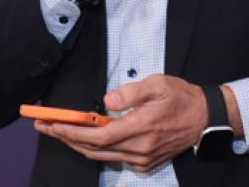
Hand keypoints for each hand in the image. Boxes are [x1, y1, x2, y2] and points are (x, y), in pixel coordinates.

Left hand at [34, 75, 206, 172]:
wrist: (205, 118)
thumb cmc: (180, 98)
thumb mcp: (157, 84)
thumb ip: (130, 92)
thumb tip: (106, 102)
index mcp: (141, 127)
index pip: (98, 136)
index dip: (73, 132)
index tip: (53, 124)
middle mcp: (140, 148)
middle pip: (94, 149)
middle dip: (66, 137)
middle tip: (43, 126)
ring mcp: (142, 159)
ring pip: (102, 156)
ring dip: (77, 144)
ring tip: (56, 131)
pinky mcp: (145, 163)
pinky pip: (114, 159)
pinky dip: (95, 150)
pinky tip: (82, 138)